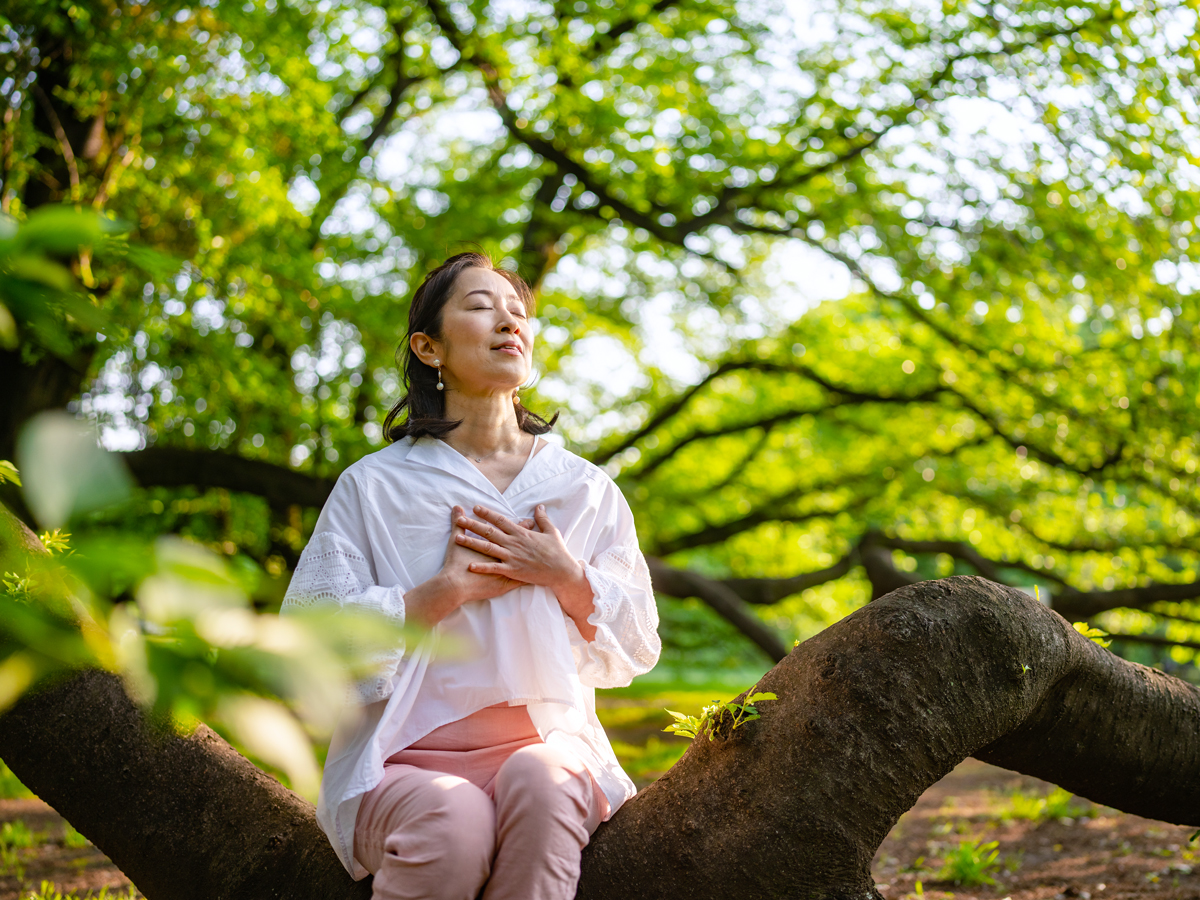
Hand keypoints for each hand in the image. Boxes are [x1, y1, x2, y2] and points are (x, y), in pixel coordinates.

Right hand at [404, 505, 533, 626]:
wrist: (456, 585)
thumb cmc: (456, 562)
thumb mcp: (456, 539)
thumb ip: (458, 523)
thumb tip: (456, 507)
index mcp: (496, 543)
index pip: (512, 530)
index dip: (522, 525)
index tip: (530, 521)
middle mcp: (504, 554)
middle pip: (522, 544)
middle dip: (532, 539)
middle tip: (545, 538)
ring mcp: (506, 569)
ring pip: (525, 562)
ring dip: (534, 558)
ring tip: (544, 554)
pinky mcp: (505, 583)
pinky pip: (521, 581)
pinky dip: (529, 579)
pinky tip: (538, 579)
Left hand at [455, 504, 596, 638]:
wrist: (561, 571)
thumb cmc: (557, 552)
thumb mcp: (551, 532)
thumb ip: (542, 519)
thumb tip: (539, 506)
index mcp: (521, 533)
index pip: (500, 520)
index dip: (487, 513)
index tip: (475, 508)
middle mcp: (514, 543)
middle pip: (489, 531)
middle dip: (473, 525)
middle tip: (459, 519)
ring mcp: (512, 557)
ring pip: (487, 548)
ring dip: (472, 542)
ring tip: (457, 538)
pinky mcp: (512, 570)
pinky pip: (494, 568)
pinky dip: (482, 567)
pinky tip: (469, 565)